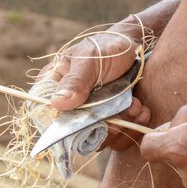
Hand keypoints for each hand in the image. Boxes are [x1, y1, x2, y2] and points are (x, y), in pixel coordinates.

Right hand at [38, 27, 150, 150]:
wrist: (134, 49)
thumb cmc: (106, 47)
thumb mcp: (90, 59)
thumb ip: (75, 81)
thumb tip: (57, 103)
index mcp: (52, 88)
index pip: (44, 114)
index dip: (59, 125)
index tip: (86, 120)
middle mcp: (67, 108)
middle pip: (72, 133)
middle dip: (101, 125)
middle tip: (124, 108)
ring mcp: (87, 118)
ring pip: (96, 139)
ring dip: (120, 126)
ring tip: (137, 105)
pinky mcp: (106, 125)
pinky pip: (114, 139)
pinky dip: (130, 128)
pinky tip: (142, 110)